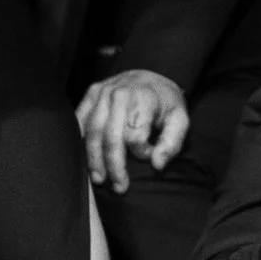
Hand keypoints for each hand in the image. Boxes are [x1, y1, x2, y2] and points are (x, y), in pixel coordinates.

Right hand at [80, 69, 189, 194]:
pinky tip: (84, 157)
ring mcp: (102, 92)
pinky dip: (80, 140)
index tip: (149, 155)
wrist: (152, 72)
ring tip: (99, 179)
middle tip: (119, 187)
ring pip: (92, 132)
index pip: (135, 136)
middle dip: (114, 166)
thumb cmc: (165, 101)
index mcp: (143, 98)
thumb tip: (157, 165)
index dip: (142, 152)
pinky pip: (80, 120)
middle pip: (111, 138)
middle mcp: (119, 94)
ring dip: (94, 159)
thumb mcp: (180, 119)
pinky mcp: (91, 93)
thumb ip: (172, 143)